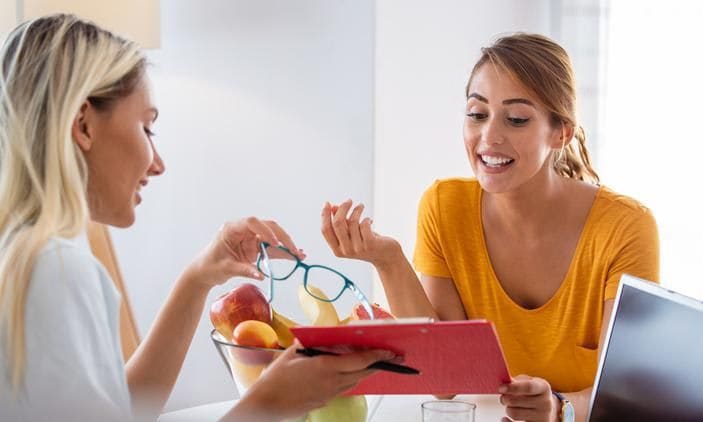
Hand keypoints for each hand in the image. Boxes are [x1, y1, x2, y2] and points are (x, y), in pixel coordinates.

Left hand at [185, 217, 304, 287]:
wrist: (204, 273)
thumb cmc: (209, 266)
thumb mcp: (226, 268)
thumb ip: (244, 270)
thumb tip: (261, 275)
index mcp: (232, 229)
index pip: (251, 223)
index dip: (265, 230)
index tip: (274, 242)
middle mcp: (243, 231)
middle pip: (267, 228)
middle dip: (282, 238)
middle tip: (293, 249)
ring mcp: (250, 239)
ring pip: (272, 238)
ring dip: (286, 246)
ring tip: (299, 254)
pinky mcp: (254, 248)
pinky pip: (271, 249)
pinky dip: (282, 253)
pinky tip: (294, 256)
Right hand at [237, 341, 394, 420]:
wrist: (266, 404)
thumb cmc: (276, 379)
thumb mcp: (293, 352)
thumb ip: (311, 342)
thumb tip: (322, 334)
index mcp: (326, 367)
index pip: (359, 361)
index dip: (376, 355)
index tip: (388, 351)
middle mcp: (332, 382)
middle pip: (363, 373)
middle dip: (379, 364)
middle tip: (393, 357)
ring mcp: (329, 393)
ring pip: (355, 382)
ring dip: (366, 372)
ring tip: (375, 363)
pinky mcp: (325, 401)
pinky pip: (344, 388)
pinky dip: (351, 379)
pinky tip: (350, 374)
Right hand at [321, 200, 400, 267]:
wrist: (386, 256)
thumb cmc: (367, 242)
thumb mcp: (352, 233)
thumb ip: (342, 222)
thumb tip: (333, 207)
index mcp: (337, 250)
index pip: (325, 230)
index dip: (324, 215)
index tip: (327, 203)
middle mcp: (346, 251)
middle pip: (337, 223)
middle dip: (342, 208)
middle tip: (349, 201)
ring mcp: (358, 249)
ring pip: (352, 221)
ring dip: (357, 210)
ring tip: (361, 206)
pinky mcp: (370, 244)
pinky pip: (364, 224)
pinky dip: (367, 219)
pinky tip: (370, 220)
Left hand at [499, 375, 558, 421]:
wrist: (546, 407)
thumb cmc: (533, 392)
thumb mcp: (528, 382)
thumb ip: (516, 382)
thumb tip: (503, 384)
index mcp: (543, 387)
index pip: (528, 387)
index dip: (513, 388)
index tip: (501, 388)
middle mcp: (545, 403)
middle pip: (516, 401)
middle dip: (505, 398)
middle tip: (503, 397)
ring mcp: (542, 417)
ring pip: (514, 414)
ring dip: (508, 409)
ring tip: (511, 406)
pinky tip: (505, 418)